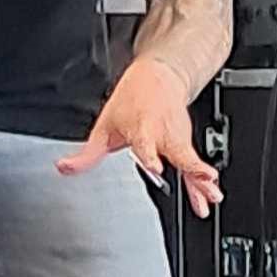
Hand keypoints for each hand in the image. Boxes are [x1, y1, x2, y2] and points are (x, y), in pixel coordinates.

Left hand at [56, 56, 223, 218]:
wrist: (158, 76)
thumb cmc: (131, 100)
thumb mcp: (104, 126)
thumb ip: (88, 153)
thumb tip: (65, 167)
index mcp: (142, 127)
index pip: (145, 142)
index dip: (150, 154)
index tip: (156, 165)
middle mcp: (163, 134)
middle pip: (178, 153)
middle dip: (190, 168)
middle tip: (202, 180)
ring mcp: (177, 140)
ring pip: (191, 162)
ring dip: (201, 180)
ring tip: (211, 195)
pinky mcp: (185, 145)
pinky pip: (194, 168)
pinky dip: (202, 184)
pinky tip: (207, 199)